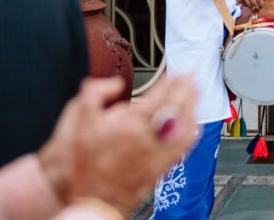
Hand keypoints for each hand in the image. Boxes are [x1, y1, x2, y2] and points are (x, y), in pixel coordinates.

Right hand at [37, 76, 198, 214]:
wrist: (92, 198)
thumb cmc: (85, 164)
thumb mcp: (78, 123)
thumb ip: (93, 94)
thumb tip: (116, 83)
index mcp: (130, 123)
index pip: (160, 96)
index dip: (170, 82)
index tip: (175, 74)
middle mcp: (148, 137)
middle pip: (176, 106)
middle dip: (186, 88)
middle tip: (191, 76)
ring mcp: (157, 152)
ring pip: (184, 123)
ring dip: (192, 105)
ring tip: (195, 92)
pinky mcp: (162, 166)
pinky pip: (184, 145)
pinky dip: (191, 130)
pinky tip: (193, 123)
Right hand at [233, 0, 261, 11]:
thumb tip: (262, 3)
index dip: (260, 4)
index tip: (261, 7)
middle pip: (254, 3)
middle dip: (256, 8)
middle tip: (258, 11)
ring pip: (249, 5)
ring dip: (252, 9)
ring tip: (254, 12)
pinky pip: (244, 4)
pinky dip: (246, 6)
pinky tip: (247, 6)